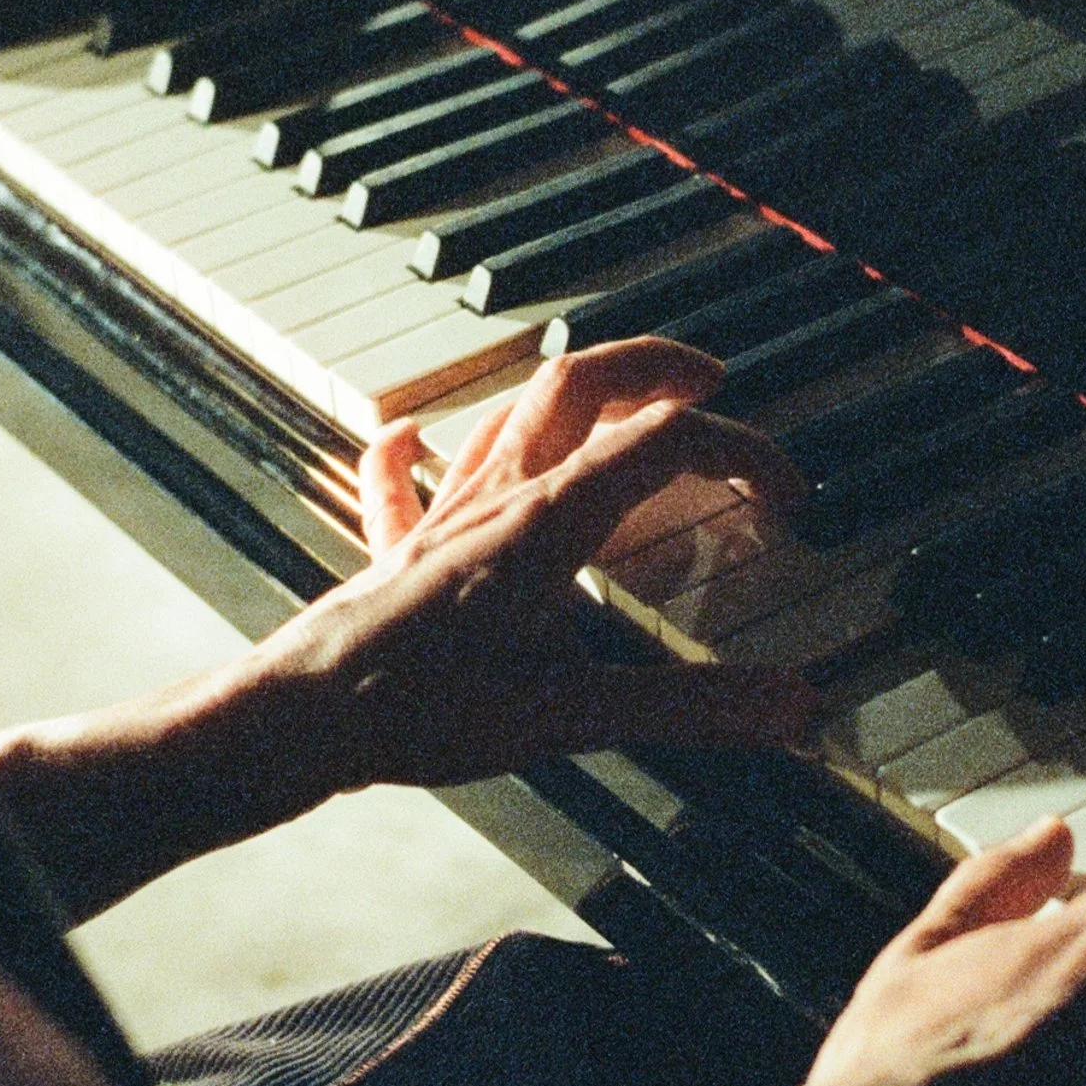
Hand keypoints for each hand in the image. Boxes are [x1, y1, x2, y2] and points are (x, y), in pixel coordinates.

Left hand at [231, 337, 819, 796]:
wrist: (295, 719)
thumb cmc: (414, 710)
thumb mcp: (566, 717)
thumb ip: (685, 708)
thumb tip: (791, 706)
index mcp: (548, 522)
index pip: (665, 445)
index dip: (742, 453)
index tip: (788, 498)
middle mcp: (496, 497)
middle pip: (582, 383)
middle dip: (656, 367)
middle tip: (711, 382)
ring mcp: (442, 516)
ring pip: (509, 411)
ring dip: (570, 390)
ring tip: (615, 395)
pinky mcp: (395, 551)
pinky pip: (400, 478)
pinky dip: (413, 449)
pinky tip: (408, 438)